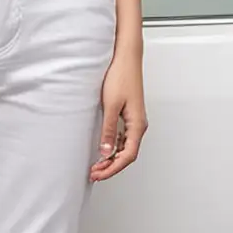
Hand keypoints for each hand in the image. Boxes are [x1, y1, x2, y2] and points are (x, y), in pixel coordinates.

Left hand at [91, 48, 145, 181]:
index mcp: (137, 125)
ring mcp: (135, 121)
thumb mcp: (110, 105)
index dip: (113, 168)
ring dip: (112, 158)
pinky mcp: (129, 115)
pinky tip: (103, 149)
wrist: (126, 58)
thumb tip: (106, 151)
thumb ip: (108, 130)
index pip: (128, 156)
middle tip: (94, 173)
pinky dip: (113, 147)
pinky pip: (124, 138)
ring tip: (96, 164)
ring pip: (126, 148)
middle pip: (127, 155)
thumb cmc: (120, 76)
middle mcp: (139, 125)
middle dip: (111, 167)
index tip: (98, 174)